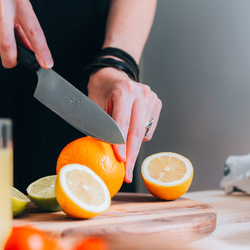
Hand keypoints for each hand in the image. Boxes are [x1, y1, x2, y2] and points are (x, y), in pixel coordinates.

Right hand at [0, 0, 52, 68]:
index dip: (41, 49)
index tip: (46, 64)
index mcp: (19, 2)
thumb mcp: (16, 11)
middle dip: (10, 60)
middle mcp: (3, 4)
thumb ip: (25, 32)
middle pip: (7, 44)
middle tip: (11, 62)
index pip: (33, 30)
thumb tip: (33, 53)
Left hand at [87, 67, 161, 182]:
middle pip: (136, 131)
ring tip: (124, 158)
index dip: (120, 143)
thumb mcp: (93, 106)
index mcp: (124, 90)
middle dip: (131, 156)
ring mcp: (151, 98)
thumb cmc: (100, 92)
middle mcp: (141, 93)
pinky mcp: (157, 104)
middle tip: (125, 175)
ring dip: (133, 149)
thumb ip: (98, 126)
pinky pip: (148, 130)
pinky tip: (129, 135)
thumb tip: (98, 152)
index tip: (119, 160)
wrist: (113, 74)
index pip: (123, 122)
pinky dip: (138, 138)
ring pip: (143, 133)